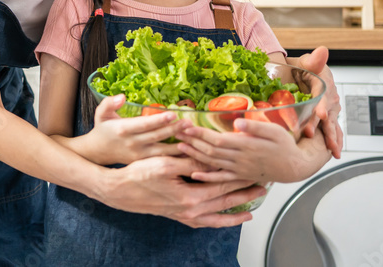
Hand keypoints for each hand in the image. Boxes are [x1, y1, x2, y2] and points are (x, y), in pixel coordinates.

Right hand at [78, 95, 186, 164]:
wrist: (98, 152)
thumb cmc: (102, 129)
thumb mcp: (101, 113)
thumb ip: (109, 103)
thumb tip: (122, 96)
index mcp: (123, 129)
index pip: (145, 124)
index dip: (159, 120)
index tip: (174, 114)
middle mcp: (133, 143)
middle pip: (157, 136)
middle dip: (175, 129)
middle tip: (190, 123)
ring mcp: (140, 155)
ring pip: (163, 151)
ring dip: (180, 144)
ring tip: (194, 136)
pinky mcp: (145, 163)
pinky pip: (163, 160)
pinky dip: (176, 156)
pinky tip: (190, 151)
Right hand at [100, 155, 264, 227]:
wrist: (120, 191)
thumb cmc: (138, 175)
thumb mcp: (165, 164)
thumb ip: (191, 163)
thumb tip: (212, 159)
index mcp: (190, 197)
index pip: (222, 185)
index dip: (239, 178)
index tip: (253, 172)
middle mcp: (191, 211)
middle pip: (224, 202)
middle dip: (245, 195)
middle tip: (262, 189)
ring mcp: (185, 216)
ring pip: (217, 218)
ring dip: (235, 213)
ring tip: (250, 211)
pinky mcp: (178, 217)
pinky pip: (204, 223)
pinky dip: (217, 222)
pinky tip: (222, 219)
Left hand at [176, 119, 331, 183]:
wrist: (295, 167)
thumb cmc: (285, 145)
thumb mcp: (275, 131)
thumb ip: (255, 127)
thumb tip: (237, 122)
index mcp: (246, 146)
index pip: (217, 140)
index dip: (200, 133)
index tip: (186, 126)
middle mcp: (240, 159)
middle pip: (210, 151)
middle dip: (191, 141)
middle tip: (175, 132)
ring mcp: (239, 169)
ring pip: (212, 163)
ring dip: (194, 155)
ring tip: (179, 146)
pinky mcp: (240, 176)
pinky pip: (220, 179)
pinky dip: (207, 177)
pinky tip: (194, 174)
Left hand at [290, 47, 342, 157]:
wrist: (291, 75)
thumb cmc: (295, 68)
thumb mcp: (301, 61)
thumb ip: (312, 59)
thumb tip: (323, 51)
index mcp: (324, 79)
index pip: (324, 93)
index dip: (322, 104)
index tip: (321, 115)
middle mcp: (329, 94)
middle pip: (327, 110)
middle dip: (321, 124)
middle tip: (312, 133)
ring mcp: (328, 106)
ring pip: (331, 122)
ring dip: (330, 135)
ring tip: (331, 149)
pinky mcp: (325, 115)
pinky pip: (332, 128)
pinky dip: (334, 139)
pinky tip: (334, 151)